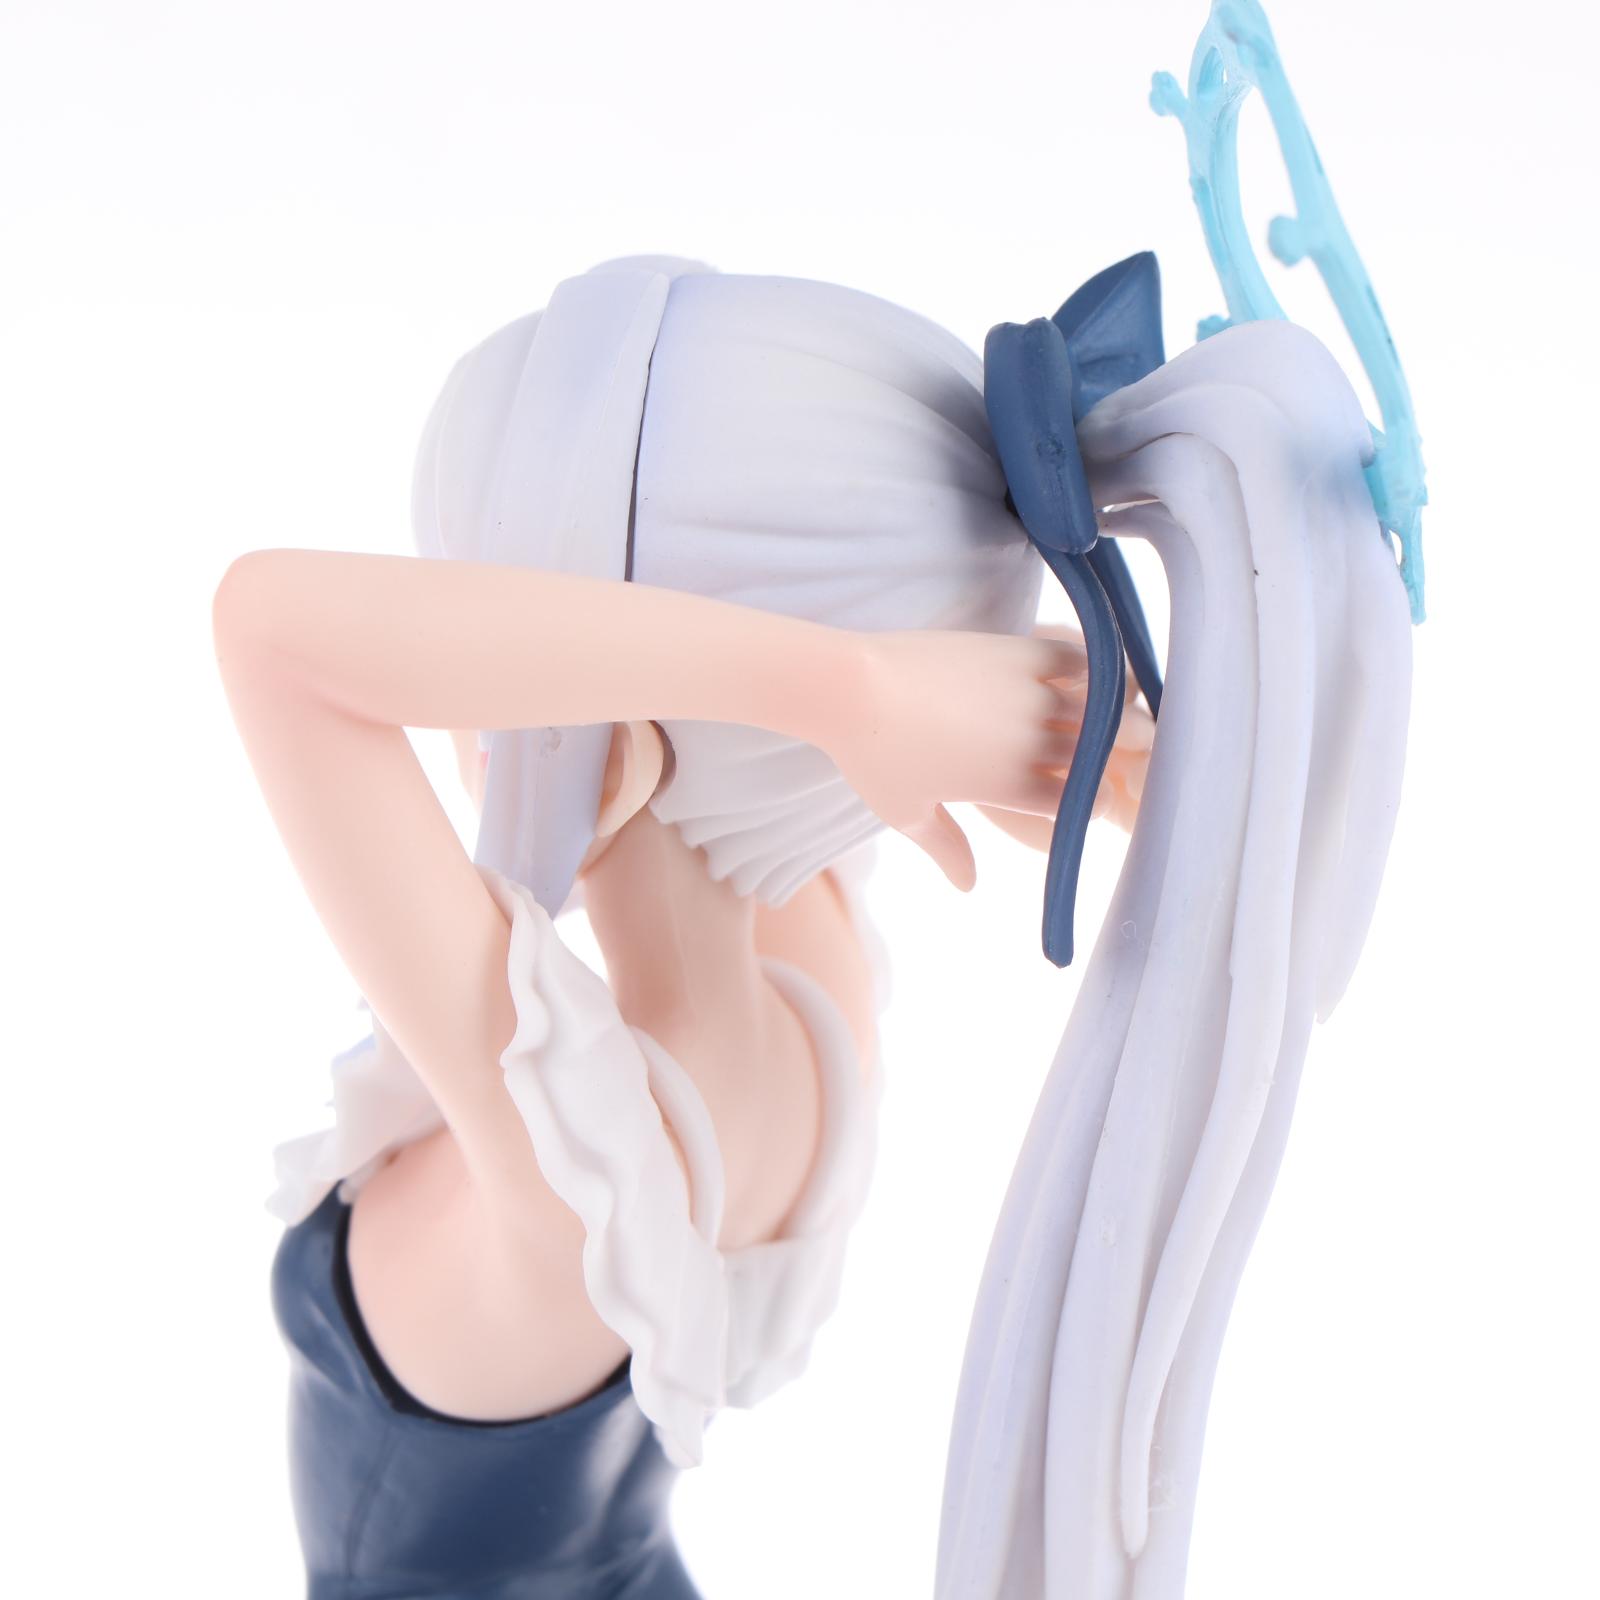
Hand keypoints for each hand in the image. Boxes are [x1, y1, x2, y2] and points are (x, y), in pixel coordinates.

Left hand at [820, 626, 1109, 890]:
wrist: (850, 686)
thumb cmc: (872, 756)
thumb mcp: (907, 813)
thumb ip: (946, 848)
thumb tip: (967, 887)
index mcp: (1008, 786)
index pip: (1078, 804)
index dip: (1091, 806)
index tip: (1090, 800)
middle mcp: (1028, 742)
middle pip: (1100, 756)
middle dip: (1123, 760)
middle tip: (1139, 753)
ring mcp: (1026, 695)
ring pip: (1101, 707)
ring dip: (1121, 714)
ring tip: (1132, 716)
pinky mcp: (1016, 652)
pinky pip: (1075, 658)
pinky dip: (1092, 666)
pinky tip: (1093, 672)